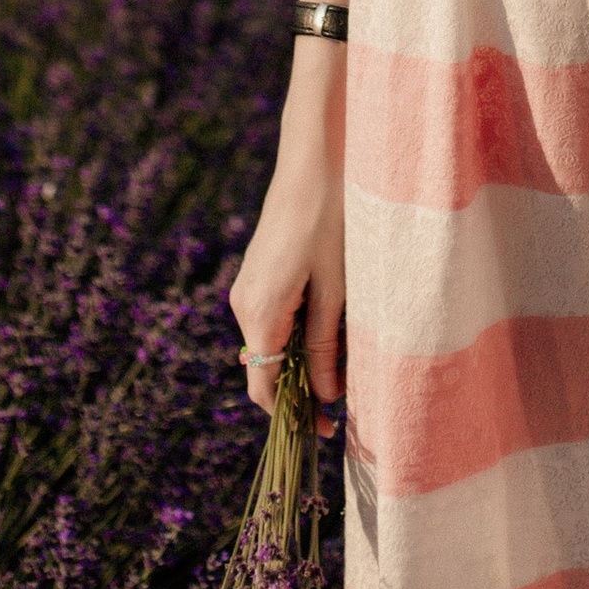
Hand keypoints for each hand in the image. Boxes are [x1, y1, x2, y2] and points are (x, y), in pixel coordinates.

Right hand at [228, 98, 347, 437]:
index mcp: (259, 311)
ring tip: (344, 369)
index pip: (262, 387)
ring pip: (270, 343)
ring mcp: (247, 287)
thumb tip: (325, 396)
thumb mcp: (336, 287)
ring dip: (299, 362)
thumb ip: (324, 344)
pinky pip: (272, 319)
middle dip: (299, 391)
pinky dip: (295, 335)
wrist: (316, 156)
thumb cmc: (332, 218)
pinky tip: (329, 331)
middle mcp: (243, 303)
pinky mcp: (258, 272)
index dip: (292, 417)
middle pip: (264, 368)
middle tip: (344, 409)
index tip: (327, 432)